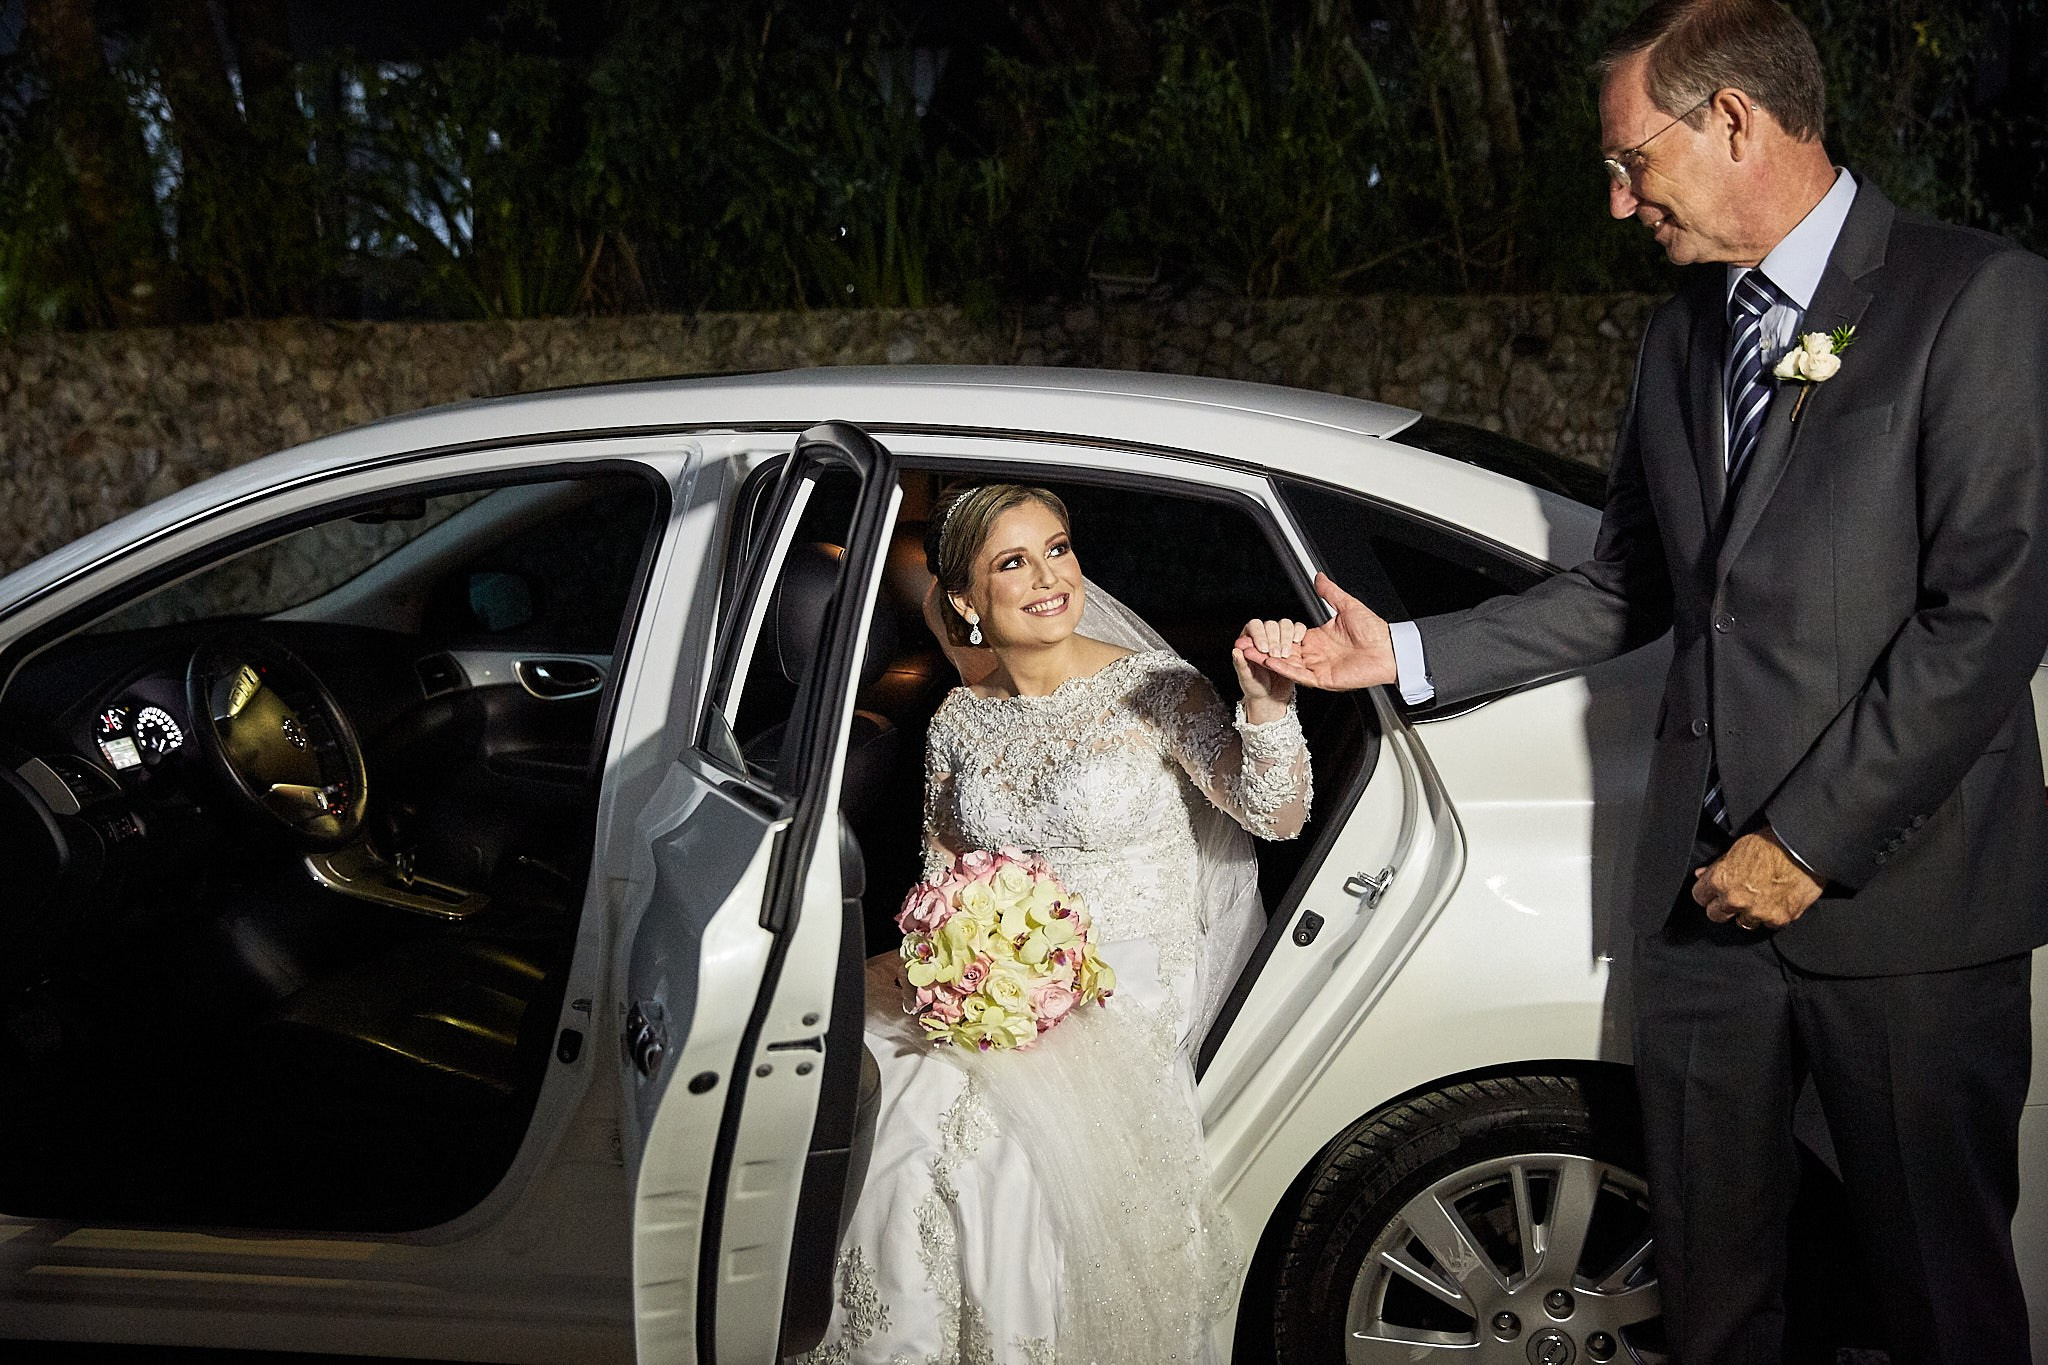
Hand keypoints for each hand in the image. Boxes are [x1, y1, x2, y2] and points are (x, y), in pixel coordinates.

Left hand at [1232, 618, 1304, 721]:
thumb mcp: (1246, 678)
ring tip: (1284, 655)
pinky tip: (1296, 642)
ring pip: (1285, 625)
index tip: (1262, 649)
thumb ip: (1241, 664)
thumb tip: (1236, 651)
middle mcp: (1264, 636)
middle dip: (1274, 640)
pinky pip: (1298, 629)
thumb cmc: (1255, 686)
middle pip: (1271, 625)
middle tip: (1274, 655)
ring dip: (1286, 638)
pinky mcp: (1293, 643)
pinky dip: (1298, 632)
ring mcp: (1279, 638)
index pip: (1254, 626)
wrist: (1270, 697)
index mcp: (1249, 640)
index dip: (1259, 634)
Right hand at [1233, 573, 1397, 692]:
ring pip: (1287, 664)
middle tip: (1243, 643)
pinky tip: (1270, 662)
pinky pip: (1299, 675)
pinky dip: (1284, 669)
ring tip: (1248, 653)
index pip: (1289, 638)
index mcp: (1318, 639)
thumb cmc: (1374, 631)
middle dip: (1262, 649)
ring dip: (1267, 659)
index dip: (1272, 636)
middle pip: (1282, 653)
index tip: (1257, 631)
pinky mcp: (1323, 679)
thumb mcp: (1347, 606)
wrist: (1389, 648)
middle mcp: (1316, 654)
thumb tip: (1319, 577)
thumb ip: (1330, 593)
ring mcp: (1318, 667)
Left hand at [1692, 828, 1822, 930]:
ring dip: (1748, 913)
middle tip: (1734, 897)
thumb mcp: (1737, 848)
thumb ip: (1717, 866)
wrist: (1804, 849)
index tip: (1712, 892)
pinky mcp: (1779, 919)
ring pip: (1743, 922)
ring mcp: (1758, 912)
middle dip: (1722, 907)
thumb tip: (1702, 875)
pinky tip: (1776, 901)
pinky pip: (1769, 924)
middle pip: (1716, 915)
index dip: (1706, 893)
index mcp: (1721, 881)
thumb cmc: (1772, 843)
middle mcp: (1736, 900)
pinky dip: (1771, 916)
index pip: (1699, 897)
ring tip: (1759, 898)